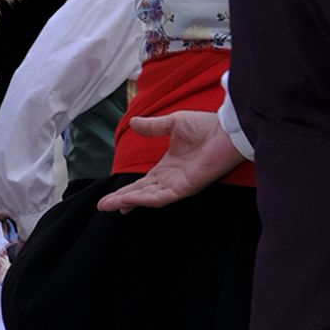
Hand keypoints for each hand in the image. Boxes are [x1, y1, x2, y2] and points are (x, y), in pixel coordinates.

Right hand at [98, 111, 240, 211]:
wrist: (227, 130)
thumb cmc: (206, 126)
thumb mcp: (173, 123)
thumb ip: (153, 127)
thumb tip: (133, 123)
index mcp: (167, 167)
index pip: (143, 183)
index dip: (127, 190)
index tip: (110, 197)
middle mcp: (171, 179)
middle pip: (142, 193)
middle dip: (121, 199)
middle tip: (102, 206)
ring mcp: (178, 185)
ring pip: (148, 198)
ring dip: (128, 201)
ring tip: (109, 206)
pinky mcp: (185, 187)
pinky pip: (161, 197)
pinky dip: (144, 199)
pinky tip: (129, 199)